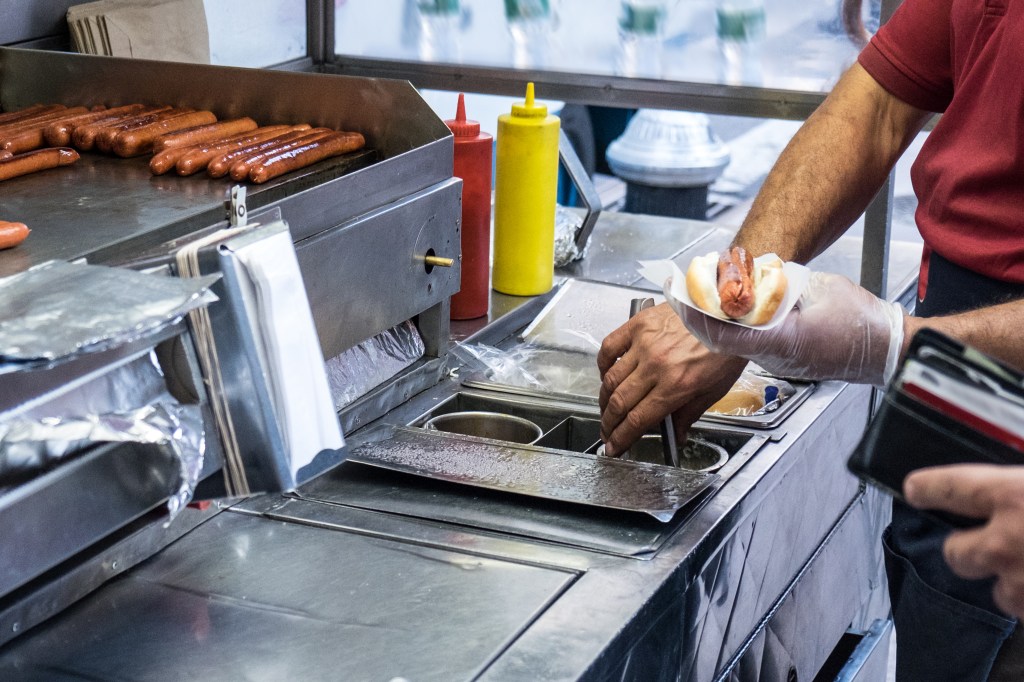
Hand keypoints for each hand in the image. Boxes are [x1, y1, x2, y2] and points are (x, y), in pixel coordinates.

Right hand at [597, 302, 746, 456]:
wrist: (730, 313)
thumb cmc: (727, 347)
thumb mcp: (715, 389)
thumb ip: (690, 414)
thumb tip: (678, 436)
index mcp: (677, 386)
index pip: (638, 419)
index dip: (621, 438)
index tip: (614, 446)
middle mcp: (656, 366)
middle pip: (619, 403)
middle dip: (608, 423)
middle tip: (606, 432)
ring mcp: (644, 344)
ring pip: (610, 379)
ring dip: (604, 399)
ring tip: (605, 408)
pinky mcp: (639, 325)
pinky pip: (610, 347)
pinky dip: (603, 363)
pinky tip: (606, 373)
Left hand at [680, 271, 904, 385]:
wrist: (888, 350)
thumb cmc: (864, 325)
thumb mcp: (821, 290)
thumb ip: (783, 284)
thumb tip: (754, 278)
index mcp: (783, 341)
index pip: (728, 334)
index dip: (700, 316)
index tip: (683, 298)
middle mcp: (776, 356)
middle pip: (724, 338)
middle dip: (700, 314)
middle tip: (682, 290)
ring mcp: (778, 360)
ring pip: (734, 341)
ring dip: (716, 318)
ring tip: (700, 292)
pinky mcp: (783, 357)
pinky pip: (750, 342)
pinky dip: (735, 324)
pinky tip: (729, 306)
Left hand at [904, 464, 1023, 617]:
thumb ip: (1018, 484)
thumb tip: (1004, 484)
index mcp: (1014, 496)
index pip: (948, 487)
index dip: (928, 489)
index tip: (915, 489)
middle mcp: (1007, 542)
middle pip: (955, 552)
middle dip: (968, 548)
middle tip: (995, 541)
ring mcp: (1023, 584)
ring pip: (997, 592)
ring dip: (1010, 583)